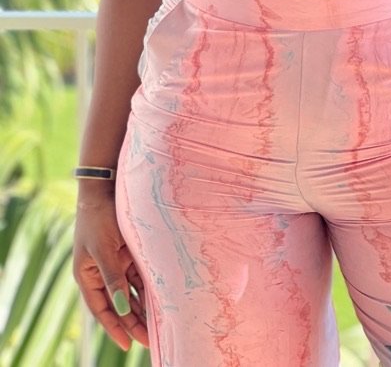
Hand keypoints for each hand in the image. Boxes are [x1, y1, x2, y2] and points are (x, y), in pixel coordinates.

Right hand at [72, 191, 149, 351]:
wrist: (105, 187)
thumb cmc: (98, 218)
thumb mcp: (103, 249)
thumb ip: (112, 278)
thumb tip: (120, 308)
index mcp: (87, 276)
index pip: (102, 309)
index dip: (114, 327)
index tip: (128, 344)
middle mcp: (102, 273)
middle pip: (118, 304)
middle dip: (133, 322)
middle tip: (150, 340)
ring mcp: (116, 263)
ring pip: (130, 292)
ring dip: (142, 307)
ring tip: (159, 325)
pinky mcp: (128, 252)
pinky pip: (139, 275)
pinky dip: (148, 287)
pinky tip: (160, 299)